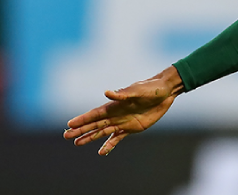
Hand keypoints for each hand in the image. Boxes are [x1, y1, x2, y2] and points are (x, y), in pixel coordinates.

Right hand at [63, 66, 184, 154]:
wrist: (165, 92)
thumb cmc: (151, 89)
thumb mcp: (138, 91)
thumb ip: (122, 94)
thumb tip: (106, 92)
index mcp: (115, 105)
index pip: (95, 114)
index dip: (82, 119)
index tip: (70, 124)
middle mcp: (116, 114)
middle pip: (95, 124)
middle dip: (81, 130)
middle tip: (67, 136)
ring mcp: (123, 122)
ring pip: (103, 132)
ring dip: (90, 137)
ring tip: (77, 143)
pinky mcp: (132, 128)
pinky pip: (118, 138)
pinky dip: (109, 145)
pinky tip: (101, 152)